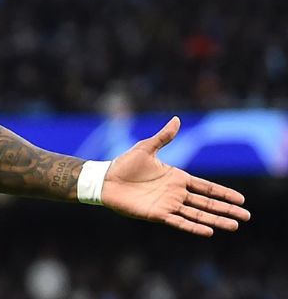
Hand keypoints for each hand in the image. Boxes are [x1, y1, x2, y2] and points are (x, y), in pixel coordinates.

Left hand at [102, 116, 250, 236]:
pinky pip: (179, 222)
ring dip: (216, 219)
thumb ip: (164, 137)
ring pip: (197, 214)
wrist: (105, 179)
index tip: (241, 199)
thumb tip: (177, 119)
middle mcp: (176, 193)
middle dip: (226, 209)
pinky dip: (194, 227)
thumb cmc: (124, 164)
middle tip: (246, 216)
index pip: (206, 187)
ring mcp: (168, 204)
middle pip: (207, 203)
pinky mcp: (157, 214)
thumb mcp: (146, 148)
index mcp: (176, 177)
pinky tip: (209, 231)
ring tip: (234, 225)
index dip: (223, 193)